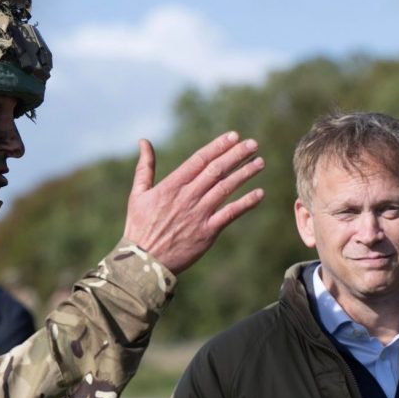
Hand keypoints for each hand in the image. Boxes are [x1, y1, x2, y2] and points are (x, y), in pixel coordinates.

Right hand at [122, 133, 264, 274]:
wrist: (145, 261)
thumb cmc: (139, 227)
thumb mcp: (138, 194)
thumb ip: (144, 167)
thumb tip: (144, 141)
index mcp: (171, 186)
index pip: (199, 160)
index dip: (218, 146)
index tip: (234, 136)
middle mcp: (187, 197)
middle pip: (216, 170)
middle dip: (236, 155)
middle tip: (253, 144)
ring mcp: (198, 214)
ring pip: (225, 189)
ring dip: (244, 174)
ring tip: (260, 162)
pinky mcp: (207, 232)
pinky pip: (230, 214)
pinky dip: (246, 203)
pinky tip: (260, 193)